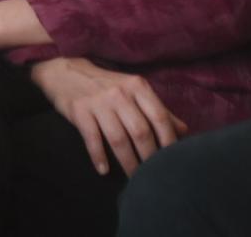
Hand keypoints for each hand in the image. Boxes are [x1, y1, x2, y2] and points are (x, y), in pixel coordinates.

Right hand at [30, 56, 186, 176]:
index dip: (168, 141)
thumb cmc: (107, 86)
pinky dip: (99, 157)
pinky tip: (104, 170)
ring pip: (118, 139)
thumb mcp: (134, 91)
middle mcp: (120, 93)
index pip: (159, 117)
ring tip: (134, 178)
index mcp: (137, 86)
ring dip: (127, 162)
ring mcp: (99, 102)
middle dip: (149, 157)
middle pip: (140, 131)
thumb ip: (158, 110)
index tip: (171, 160)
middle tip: (153, 175)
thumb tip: (183, 130)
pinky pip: (92, 138)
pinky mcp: (80, 111)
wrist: (67, 72)